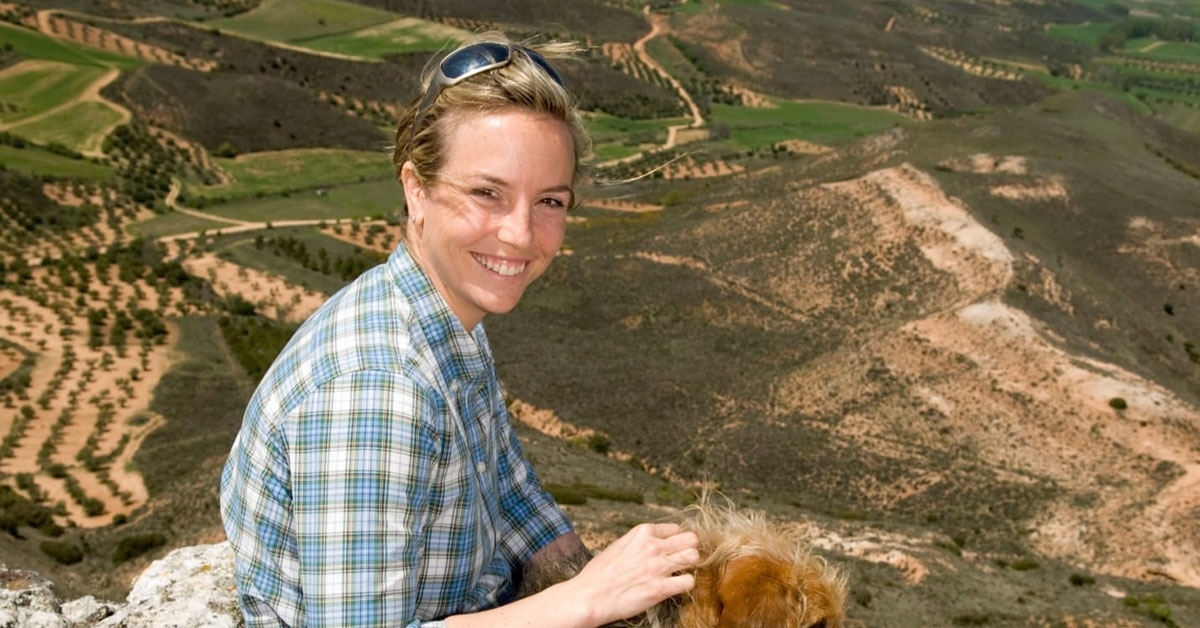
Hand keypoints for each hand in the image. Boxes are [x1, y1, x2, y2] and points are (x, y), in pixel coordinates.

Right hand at [570, 523, 699, 624]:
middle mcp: (653, 546)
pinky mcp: (661, 588)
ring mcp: (658, 567)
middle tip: (682, 559)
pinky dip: (685, 585)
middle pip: (691, 539)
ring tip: (680, 572)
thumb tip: (652, 544)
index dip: (676, 540)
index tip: (673, 548)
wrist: (590, 596)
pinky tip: (676, 587)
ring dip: (690, 565)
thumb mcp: (619, 546)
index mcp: (642, 533)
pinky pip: (689, 582)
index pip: (676, 529)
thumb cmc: (599, 573)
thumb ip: (639, 542)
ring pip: (694, 556)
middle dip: (689, 548)